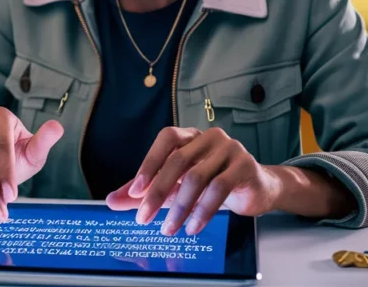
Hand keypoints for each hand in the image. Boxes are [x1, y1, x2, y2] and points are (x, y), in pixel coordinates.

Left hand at [106, 127, 281, 235]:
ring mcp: (230, 149)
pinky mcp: (245, 166)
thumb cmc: (212, 183)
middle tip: (143, 218)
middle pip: (178, 161)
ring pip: (198, 177)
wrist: (256, 189)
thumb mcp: (176, 187)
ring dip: (180, 207)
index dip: (149, 163)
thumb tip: (111, 201)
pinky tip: (193, 227)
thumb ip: (145, 192)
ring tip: (169, 229)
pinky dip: (203, 211)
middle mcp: (210, 137)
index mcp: (191, 136)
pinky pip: (219, 188)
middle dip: (157, 192)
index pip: (167, 139)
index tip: (135, 192)